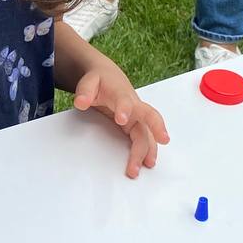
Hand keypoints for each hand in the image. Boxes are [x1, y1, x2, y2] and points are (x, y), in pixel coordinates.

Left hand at [73, 62, 168, 178]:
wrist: (109, 78)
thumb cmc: (101, 81)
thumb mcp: (89, 82)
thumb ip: (85, 91)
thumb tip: (80, 102)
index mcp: (122, 94)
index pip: (125, 101)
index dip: (124, 109)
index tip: (121, 119)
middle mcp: (135, 106)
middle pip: (148, 117)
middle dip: (155, 129)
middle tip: (162, 140)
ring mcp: (138, 117)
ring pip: (148, 131)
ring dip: (149, 148)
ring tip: (148, 164)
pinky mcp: (137, 126)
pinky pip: (146, 138)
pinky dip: (149, 150)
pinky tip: (148, 162)